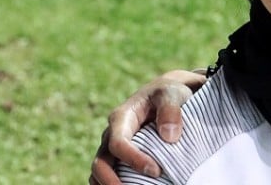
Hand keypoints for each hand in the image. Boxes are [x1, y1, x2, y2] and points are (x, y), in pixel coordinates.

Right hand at [89, 69, 206, 184]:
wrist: (165, 96)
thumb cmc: (167, 94)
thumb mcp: (171, 94)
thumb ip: (170, 110)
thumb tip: (170, 137)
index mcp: (121, 118)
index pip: (119, 143)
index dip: (134, 159)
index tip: (156, 171)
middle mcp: (111, 134)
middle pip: (100, 163)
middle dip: (111, 181)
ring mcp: (111, 148)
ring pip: (99, 172)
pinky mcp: (117, 157)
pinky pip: (107, 175)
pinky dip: (113, 184)